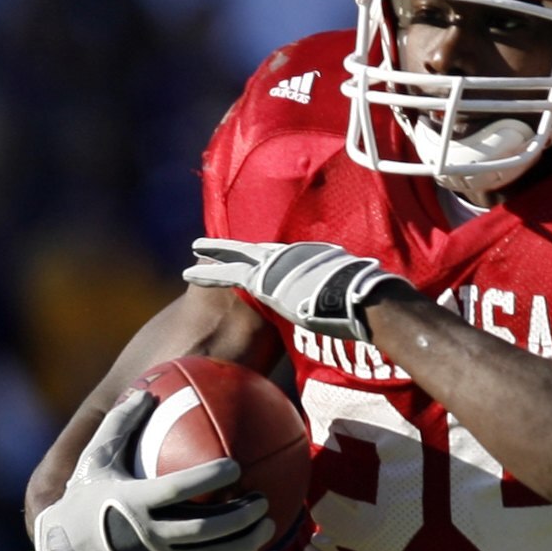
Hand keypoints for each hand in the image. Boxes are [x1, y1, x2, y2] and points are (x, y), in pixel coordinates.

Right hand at [31, 388, 274, 550]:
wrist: (72, 549)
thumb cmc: (88, 495)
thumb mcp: (96, 457)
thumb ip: (120, 423)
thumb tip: (147, 391)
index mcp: (133, 502)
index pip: (177, 491)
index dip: (208, 479)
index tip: (235, 466)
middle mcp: (148, 534)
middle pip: (203, 529)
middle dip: (239, 517)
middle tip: (262, 498)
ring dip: (244, 541)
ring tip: (268, 522)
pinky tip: (254, 548)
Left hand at [184, 238, 410, 343]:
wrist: (357, 297)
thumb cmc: (361, 299)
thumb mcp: (349, 291)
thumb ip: (341, 293)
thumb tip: (359, 307)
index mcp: (309, 259)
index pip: (280, 258)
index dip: (262, 258)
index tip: (249, 258)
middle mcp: (290, 256)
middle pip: (254, 249)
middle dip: (231, 247)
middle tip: (208, 243)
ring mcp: (276, 265)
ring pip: (237, 257)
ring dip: (213, 256)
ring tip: (193, 252)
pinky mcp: (263, 279)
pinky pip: (229, 274)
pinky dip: (209, 272)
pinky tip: (190, 272)